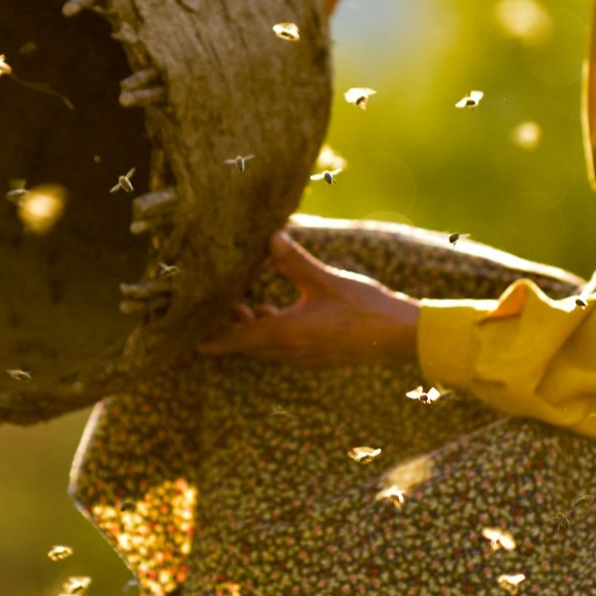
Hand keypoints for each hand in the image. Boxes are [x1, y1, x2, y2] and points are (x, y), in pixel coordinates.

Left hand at [196, 229, 421, 367]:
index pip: (241, 338)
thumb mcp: (325, 280)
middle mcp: (293, 350)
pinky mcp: (322, 356)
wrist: (400, 337)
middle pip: (252, 344)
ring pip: (270, 347)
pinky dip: (276, 333)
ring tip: (248, 307)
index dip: (217, 339)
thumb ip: (294, 262)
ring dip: (256, 330)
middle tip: (221, 308)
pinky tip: (282, 314)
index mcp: (287, 333)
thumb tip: (269, 238)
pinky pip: (288, 348)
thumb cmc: (364, 309)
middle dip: (233, 329)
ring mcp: (308, 357)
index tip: (195, 343)